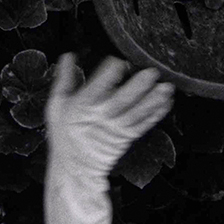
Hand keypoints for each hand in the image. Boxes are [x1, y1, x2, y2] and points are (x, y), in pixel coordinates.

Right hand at [43, 54, 172, 223]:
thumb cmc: (64, 132)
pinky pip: (143, 125)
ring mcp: (115, 129)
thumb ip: (64, 79)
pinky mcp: (126, 138)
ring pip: (136, 113)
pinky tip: (166, 103)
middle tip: (152, 72)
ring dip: (153, 100)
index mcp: (82, 106)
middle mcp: (101, 117)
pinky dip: (156, 115)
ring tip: (167, 87)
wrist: (74, 167)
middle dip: (138, 86)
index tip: (119, 62)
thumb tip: (69, 55)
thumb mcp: (56, 104)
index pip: (98, 87)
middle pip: (122, 100)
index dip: (110, 74)